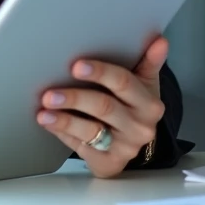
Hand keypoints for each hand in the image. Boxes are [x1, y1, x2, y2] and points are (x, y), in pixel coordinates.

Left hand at [35, 36, 168, 178]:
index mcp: (149, 103)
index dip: (100, 73)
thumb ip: (149, 62)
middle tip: (49, 93)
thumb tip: (160, 41)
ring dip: (64, 120)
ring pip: (91, 131)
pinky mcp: (108, 162)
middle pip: (104, 107)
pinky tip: (49, 123)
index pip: (124, 83)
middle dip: (75, 98)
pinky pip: (81, 147)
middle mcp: (139, 126)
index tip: (76, 66)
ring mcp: (124, 147)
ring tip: (44, 111)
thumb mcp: (144, 83)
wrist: (131, 141)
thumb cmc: (133, 104)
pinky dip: (63, 134)